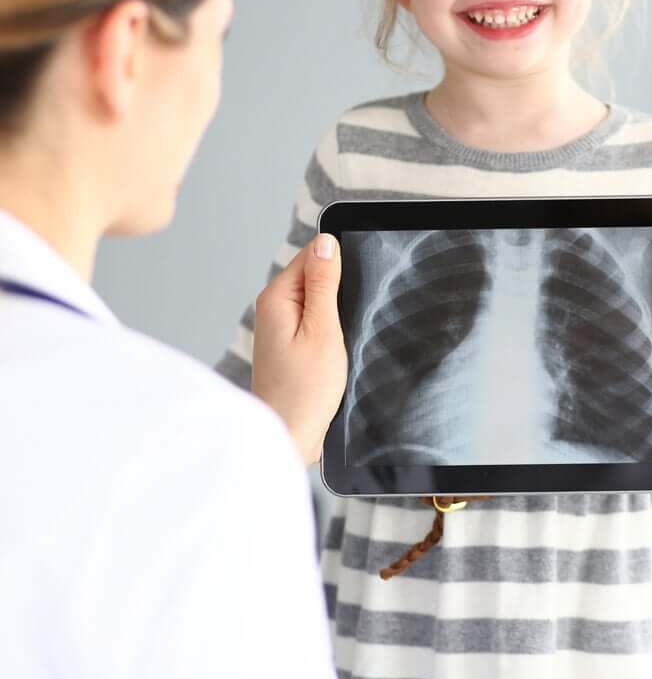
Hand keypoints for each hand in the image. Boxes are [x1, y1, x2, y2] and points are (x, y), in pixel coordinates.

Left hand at [251, 234, 347, 464]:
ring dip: (336, 313)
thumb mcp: (323, 330)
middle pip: (314, 276)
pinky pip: (315, 320)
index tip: (352, 290)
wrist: (290, 435)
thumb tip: (326, 243)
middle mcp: (273, 307)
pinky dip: (330, 329)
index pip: (312, 255)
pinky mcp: (290, 343)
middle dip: (339, 291)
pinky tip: (335, 348)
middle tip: (346, 321)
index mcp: (276, 297)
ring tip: (339, 339)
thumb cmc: (305, 391)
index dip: (339, 267)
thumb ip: (324, 285)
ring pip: (318, 300)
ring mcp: (280, 326)